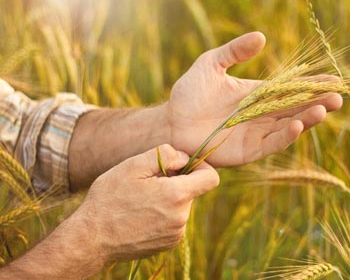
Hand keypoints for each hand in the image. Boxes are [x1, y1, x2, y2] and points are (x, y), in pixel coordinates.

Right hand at [76, 144, 218, 260]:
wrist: (91, 238)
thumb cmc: (109, 198)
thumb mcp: (132, 166)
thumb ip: (164, 154)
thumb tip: (185, 157)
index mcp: (176, 195)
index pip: (211, 178)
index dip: (201, 167)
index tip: (184, 165)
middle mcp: (181, 218)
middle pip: (192, 191)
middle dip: (176, 182)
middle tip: (149, 183)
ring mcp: (176, 234)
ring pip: (182, 206)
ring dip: (168, 199)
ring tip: (141, 201)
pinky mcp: (169, 244)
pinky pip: (175, 221)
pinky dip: (164, 214)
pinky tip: (141, 215)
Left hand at [166, 32, 342, 166]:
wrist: (171, 121)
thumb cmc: (189, 93)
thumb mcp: (210, 64)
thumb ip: (234, 52)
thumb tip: (261, 37)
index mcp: (257, 94)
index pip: (290, 88)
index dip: (312, 85)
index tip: (334, 79)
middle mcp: (261, 114)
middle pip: (295, 108)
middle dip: (317, 103)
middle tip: (337, 98)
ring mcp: (255, 133)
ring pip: (287, 127)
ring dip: (306, 120)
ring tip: (322, 110)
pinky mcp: (247, 151)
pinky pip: (270, 144)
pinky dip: (284, 136)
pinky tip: (297, 126)